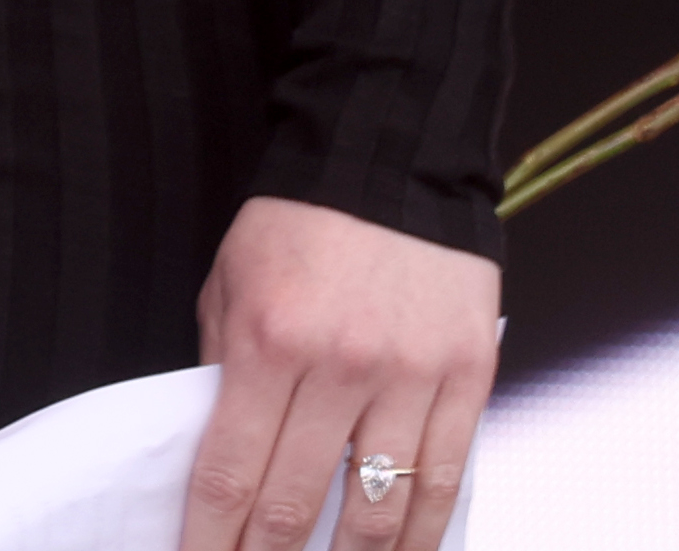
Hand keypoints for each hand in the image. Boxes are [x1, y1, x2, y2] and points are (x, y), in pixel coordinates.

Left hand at [182, 194, 495, 550]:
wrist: (388, 166)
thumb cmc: (296, 227)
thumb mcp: (228, 284)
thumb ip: (221, 369)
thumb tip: (218, 453)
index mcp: (267, 341)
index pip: (230, 470)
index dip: (211, 537)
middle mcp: (338, 368)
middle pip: (299, 501)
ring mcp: (410, 378)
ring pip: (382, 508)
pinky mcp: (467, 381)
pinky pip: (448, 479)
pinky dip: (427, 534)